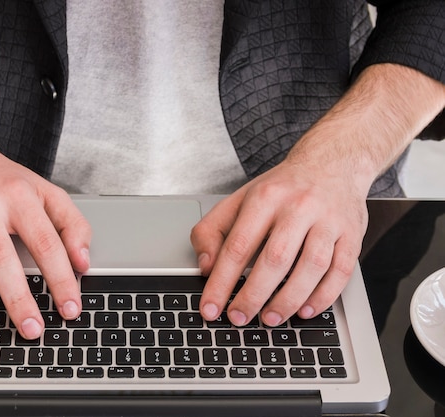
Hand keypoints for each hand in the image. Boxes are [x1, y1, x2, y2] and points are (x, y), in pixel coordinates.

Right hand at [0, 144, 90, 340]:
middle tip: (33, 330)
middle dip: (18, 299)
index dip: (61, 279)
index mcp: (19, 197)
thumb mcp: (45, 191)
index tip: (70, 307)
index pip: (46, 243)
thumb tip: (82, 262)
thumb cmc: (1, 179)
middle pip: (1, 257)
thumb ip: (71, 224)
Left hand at [191, 160, 368, 326]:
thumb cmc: (282, 188)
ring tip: (270, 318)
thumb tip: (206, 267)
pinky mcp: (352, 233)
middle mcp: (298, 207)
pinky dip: (324, 295)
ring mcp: (328, 220)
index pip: (238, 246)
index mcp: (265, 198)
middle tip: (239, 318)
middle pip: (275, 259)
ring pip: (312, 266)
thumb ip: (212, 230)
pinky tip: (306, 309)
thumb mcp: (239, 199)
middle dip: (253, 295)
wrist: (332, 163)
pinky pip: (341, 270)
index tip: (211, 307)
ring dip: (289, 299)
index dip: (221, 282)